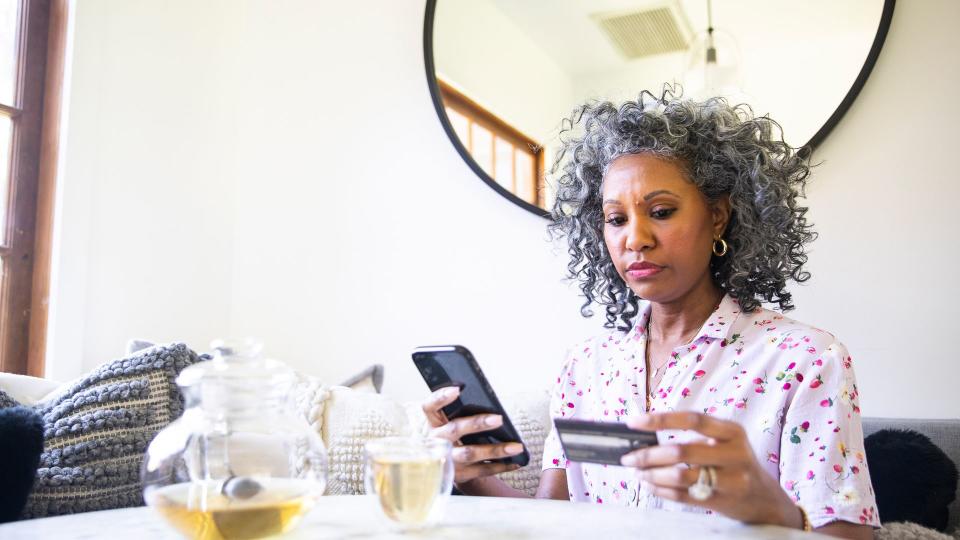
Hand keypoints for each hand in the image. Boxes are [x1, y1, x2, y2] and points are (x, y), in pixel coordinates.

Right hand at [421, 386, 523, 485]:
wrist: (437, 469)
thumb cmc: (446, 437)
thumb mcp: (442, 423)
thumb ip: (454, 412)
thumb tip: (484, 400)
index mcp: (431, 423)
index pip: (430, 406)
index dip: (441, 398)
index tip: (457, 390)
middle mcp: (436, 440)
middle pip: (455, 429)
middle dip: (477, 424)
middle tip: (499, 418)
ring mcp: (446, 460)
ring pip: (470, 453)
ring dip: (495, 450)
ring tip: (516, 446)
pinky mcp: (458, 475)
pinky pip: (481, 471)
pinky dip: (500, 466)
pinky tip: (515, 462)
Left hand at [620, 412, 801, 527]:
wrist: (764, 497)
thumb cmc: (734, 462)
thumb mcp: (725, 441)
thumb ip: (694, 436)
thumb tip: (647, 436)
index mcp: (732, 431)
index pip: (692, 419)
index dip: (661, 419)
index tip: (633, 421)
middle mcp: (735, 453)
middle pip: (682, 451)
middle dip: (649, 455)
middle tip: (628, 457)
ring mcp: (732, 480)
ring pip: (681, 476)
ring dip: (653, 475)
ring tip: (638, 473)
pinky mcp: (723, 501)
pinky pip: (684, 496)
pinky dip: (662, 491)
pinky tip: (651, 486)